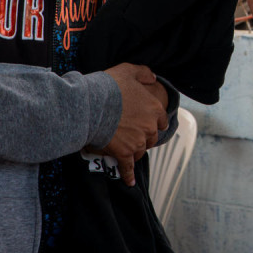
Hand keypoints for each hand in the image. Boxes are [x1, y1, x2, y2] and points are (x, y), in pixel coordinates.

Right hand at [95, 63, 168, 185]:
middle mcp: (150, 127)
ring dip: (134, 150)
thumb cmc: (109, 86)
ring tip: (123, 146)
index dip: (153, 120)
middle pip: (151, 137)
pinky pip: (128, 167)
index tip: (145, 121)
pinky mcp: (124, 153)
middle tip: (130, 132)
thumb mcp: (129, 70)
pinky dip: (128, 175)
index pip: (161, 119)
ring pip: (140, 151)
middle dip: (143, 135)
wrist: (91, 106)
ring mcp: (137, 142)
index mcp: (154, 108)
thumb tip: (153, 78)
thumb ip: (144, 73)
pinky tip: (129, 181)